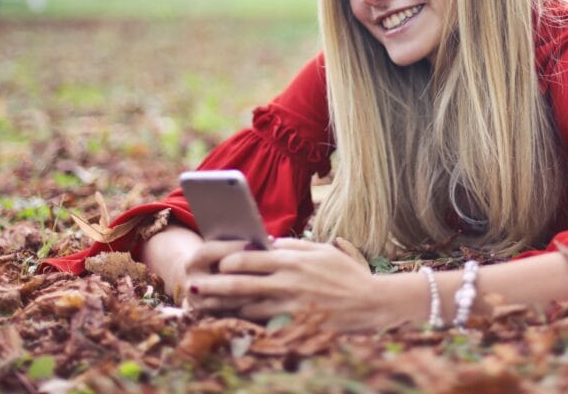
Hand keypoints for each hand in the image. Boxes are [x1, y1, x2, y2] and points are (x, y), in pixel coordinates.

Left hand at [186, 238, 384, 330]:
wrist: (371, 302)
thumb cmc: (347, 273)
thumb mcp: (322, 250)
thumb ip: (293, 245)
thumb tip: (269, 243)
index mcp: (291, 261)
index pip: (248, 258)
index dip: (228, 261)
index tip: (220, 263)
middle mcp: (286, 283)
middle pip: (240, 284)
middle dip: (214, 286)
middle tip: (196, 288)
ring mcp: (288, 307)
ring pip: (247, 307)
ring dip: (226, 307)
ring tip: (208, 306)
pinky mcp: (294, 325)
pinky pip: (263, 324)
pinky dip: (248, 322)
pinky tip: (237, 320)